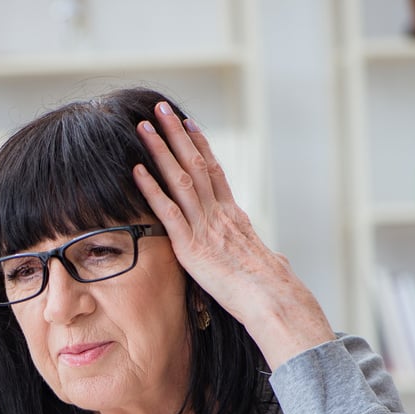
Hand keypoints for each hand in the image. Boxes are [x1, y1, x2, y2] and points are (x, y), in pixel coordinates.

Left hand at [132, 102, 334, 369]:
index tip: (187, 124)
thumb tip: (278, 260)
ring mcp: (206, 228)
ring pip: (180, 179)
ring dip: (160, 151)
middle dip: (176, 135)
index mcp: (236, 217)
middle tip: (160, 109)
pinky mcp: (191, 247)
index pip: (215, 172)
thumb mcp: (271, 267)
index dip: (200, 146)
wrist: (276, 303)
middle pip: (196, 164)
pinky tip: (137, 171)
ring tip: (143, 127)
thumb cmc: (276, 292)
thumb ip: (267, 258)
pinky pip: (168, 211)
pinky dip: (151, 189)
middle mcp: (220, 215)